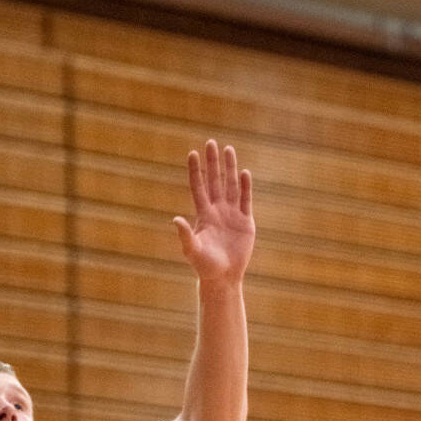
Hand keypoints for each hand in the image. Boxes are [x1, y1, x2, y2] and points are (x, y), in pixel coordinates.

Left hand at [174, 141, 254, 287]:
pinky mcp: (245, 222)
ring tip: (229, 149)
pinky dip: (245, 187)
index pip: (198, 187)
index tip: (192, 153)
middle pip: (215, 181)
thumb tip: (175, 219)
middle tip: (211, 142)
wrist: (224, 277)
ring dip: (230, 168)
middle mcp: (217, 210)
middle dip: (213, 162)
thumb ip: (184, 234)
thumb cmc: (204, 266)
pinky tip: (244, 173)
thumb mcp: (192, 249)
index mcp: (203, 214)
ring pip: (231, 186)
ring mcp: (232, 214)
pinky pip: (246, 200)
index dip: (196, 170)